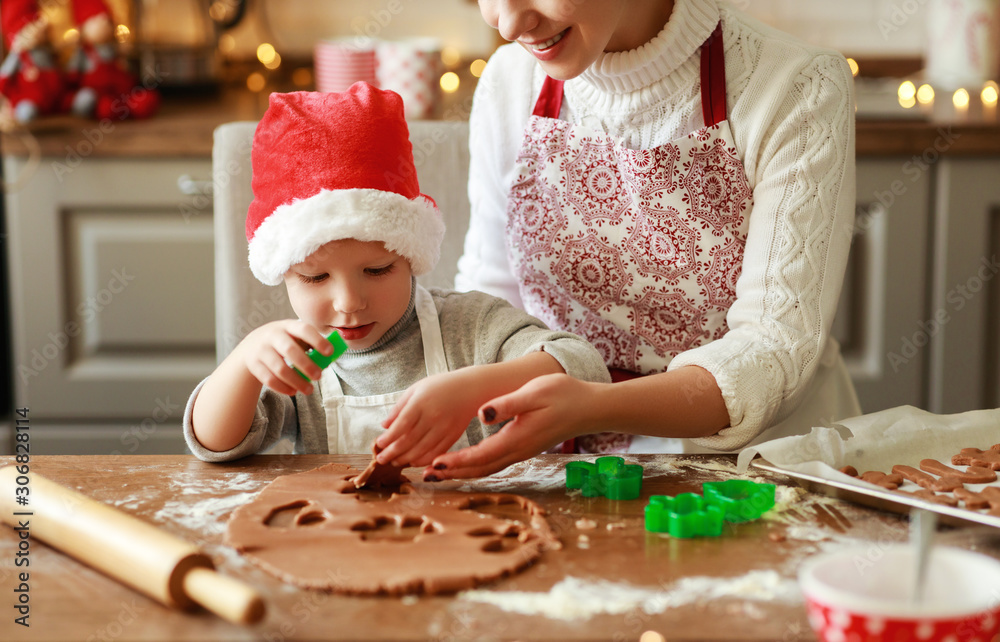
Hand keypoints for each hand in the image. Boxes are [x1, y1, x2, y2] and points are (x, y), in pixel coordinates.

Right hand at [238, 320, 332, 396]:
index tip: (330, 352)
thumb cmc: (283, 342)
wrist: (251, 345)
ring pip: (279, 368)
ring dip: (297, 381)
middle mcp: (272, 335)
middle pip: (290, 350)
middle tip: (319, 376)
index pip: (304, 329)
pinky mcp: (254, 364)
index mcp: (288, 326)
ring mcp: (261, 350)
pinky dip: (283, 387)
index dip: (317, 340)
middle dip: (306, 365)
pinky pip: (269, 379)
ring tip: (309, 390)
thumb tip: (327, 361)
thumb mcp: (294, 337)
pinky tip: (293, 391)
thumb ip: (311, 346)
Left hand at [375, 369, 484, 467]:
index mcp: (421, 402)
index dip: (389, 438)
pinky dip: (423, 460)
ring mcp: (444, 427)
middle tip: (382, 459)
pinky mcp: (454, 436)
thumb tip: (384, 425)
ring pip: (422, 450)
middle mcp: (433, 416)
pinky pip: (436, 452)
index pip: (401, 425)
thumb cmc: (441, 387)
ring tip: (395, 462)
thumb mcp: (416, 389)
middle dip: (393, 452)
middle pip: (409, 440)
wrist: (470, 389)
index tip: (379, 444)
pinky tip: (413, 461)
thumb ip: (399, 407)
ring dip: (406, 458)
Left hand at [423, 374, 601, 479]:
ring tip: (438, 473)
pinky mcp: (524, 448)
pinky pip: (495, 463)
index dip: (456, 462)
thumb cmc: (564, 396)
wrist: (590, 408)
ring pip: (487, 469)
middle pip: (480, 469)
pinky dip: (476, 467)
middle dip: (452, 473)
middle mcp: (518, 450)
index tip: (434, 464)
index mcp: (517, 438)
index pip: (480, 456)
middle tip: (426, 475)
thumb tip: (482, 414)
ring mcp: (522, 452)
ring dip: (462, 473)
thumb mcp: (534, 394)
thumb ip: (507, 405)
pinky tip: (466, 464)